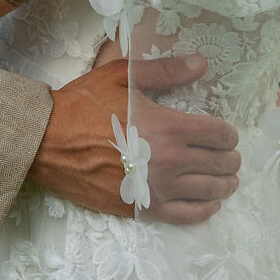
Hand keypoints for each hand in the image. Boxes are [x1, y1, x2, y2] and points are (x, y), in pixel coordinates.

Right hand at [29, 54, 240, 225]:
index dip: (228, 134)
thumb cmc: (84, 104)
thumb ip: (166, 71)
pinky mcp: (143, 209)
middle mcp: (170, 161)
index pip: (218, 134)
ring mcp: (157, 188)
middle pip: (218, 164)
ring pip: (208, 191)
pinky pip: (186, 215)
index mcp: (169, 127)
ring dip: (224, 184)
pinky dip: (205, 210)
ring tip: (227, 180)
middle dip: (230, 159)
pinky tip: (211, 203)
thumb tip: (201, 63)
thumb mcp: (122, 76)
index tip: (227, 133)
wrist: (47, 142)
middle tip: (231, 156)